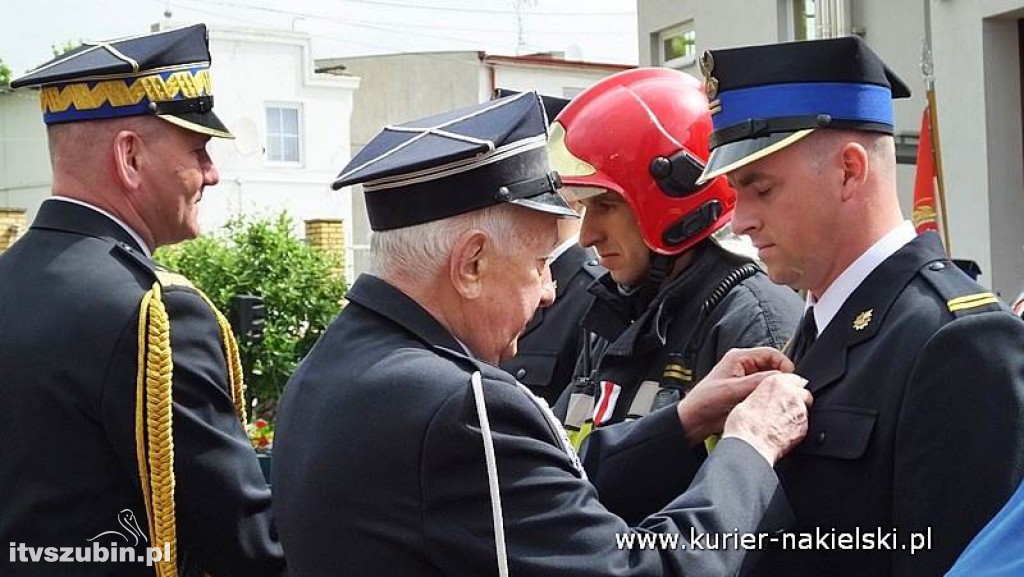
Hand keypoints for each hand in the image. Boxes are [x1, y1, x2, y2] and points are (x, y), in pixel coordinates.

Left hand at [677, 347, 795, 445]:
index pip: (771, 353)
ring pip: (771, 379)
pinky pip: (766, 390)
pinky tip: (772, 404)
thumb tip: (782, 378)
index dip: (784, 364)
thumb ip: (758, 382)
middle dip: (782, 378)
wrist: (695, 419)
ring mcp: (746, 378)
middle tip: (789, 391)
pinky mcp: (747, 391)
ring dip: (777, 388)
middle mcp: (744, 365)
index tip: (792, 379)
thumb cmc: (706, 401)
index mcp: (738, 357)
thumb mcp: (733, 389)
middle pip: (774, 366)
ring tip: (781, 398)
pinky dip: (771, 396)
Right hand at [721, 373, 811, 464]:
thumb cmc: (744, 425)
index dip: (787, 386)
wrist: (751, 446)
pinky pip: (802, 424)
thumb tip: (764, 399)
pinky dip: (795, 426)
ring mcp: (800, 412)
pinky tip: (782, 432)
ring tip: (779, 422)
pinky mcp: (804, 428)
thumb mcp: (747, 400)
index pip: (792, 378)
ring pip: (803, 408)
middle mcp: (792, 394)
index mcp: (776, 383)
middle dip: (795, 398)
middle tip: (781, 408)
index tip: (783, 392)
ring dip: (795, 413)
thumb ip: (762, 395)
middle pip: (802, 392)